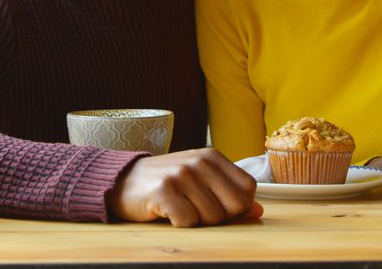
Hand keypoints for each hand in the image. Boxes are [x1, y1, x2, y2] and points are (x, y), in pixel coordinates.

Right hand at [109, 148, 261, 227]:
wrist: (123, 181)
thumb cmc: (166, 183)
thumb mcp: (200, 181)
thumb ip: (229, 193)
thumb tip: (258, 210)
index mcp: (212, 157)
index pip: (248, 187)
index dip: (238, 205)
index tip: (219, 205)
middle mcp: (199, 162)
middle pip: (235, 205)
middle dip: (220, 216)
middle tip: (197, 209)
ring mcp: (181, 175)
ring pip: (212, 217)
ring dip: (197, 220)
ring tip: (180, 207)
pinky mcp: (164, 191)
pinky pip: (188, 221)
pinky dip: (179, 224)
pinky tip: (167, 212)